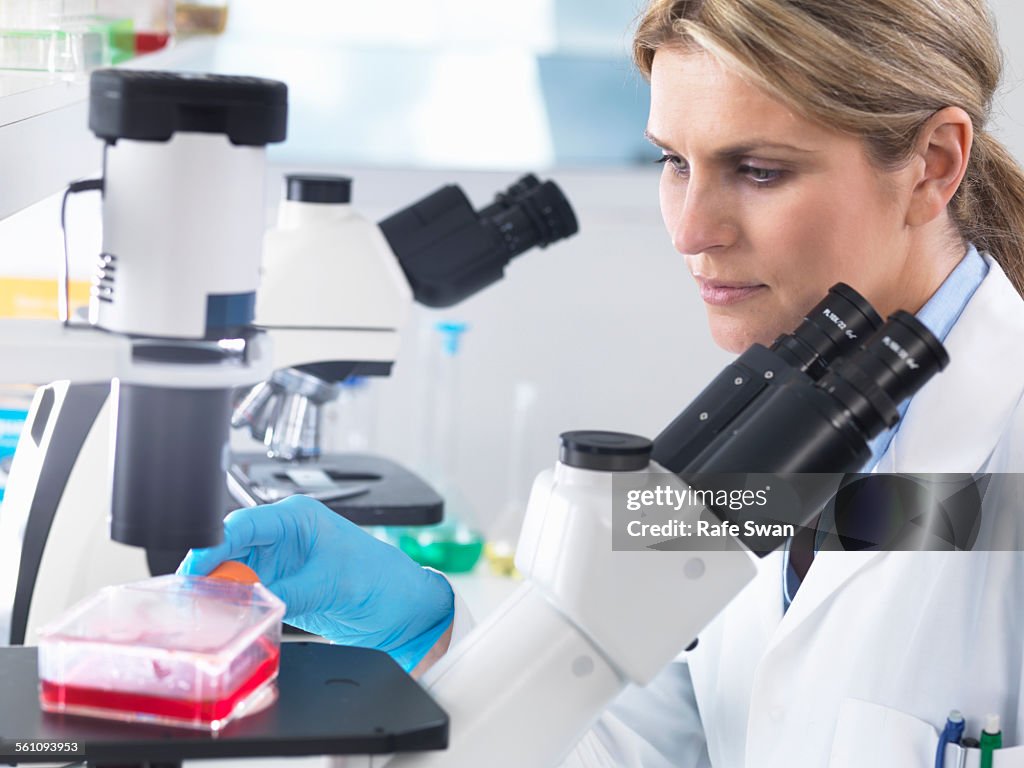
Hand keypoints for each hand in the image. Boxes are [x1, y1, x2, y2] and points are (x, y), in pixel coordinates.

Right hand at [177, 495, 453, 671]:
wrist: (404, 609)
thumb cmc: (383, 579)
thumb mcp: (333, 585)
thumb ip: (288, 593)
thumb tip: (250, 603)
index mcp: (297, 517)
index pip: (240, 525)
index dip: (210, 546)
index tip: (192, 570)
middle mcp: (283, 536)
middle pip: (227, 549)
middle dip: (208, 572)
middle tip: (190, 598)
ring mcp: (280, 563)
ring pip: (232, 574)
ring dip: (219, 592)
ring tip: (205, 611)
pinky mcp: (282, 587)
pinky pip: (247, 595)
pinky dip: (235, 606)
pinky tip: (227, 618)